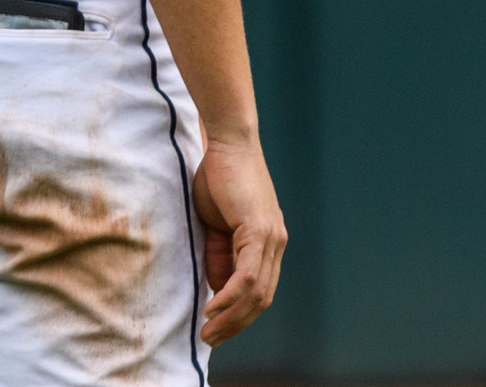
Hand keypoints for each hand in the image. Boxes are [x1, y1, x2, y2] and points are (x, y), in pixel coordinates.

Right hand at [191, 140, 285, 344]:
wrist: (228, 144)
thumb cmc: (219, 180)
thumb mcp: (215, 227)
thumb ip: (219, 257)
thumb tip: (218, 289)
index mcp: (268, 243)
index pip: (261, 292)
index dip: (240, 316)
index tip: (217, 331)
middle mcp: (276, 242)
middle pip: (262, 299)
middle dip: (235, 325)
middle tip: (210, 340)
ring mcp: (272, 236)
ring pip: (257, 292)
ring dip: (231, 317)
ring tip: (209, 331)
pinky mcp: (260, 229)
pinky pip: (248, 275)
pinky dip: (231, 296)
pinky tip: (213, 307)